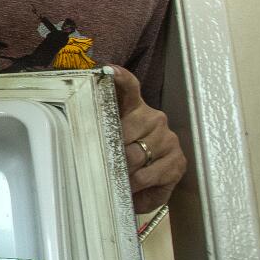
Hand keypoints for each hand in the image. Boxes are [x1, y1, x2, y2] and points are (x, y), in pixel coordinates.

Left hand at [110, 65, 184, 216]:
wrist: (147, 185)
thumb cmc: (122, 159)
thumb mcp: (110, 142)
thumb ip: (99, 129)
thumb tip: (81, 126)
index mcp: (134, 108)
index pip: (129, 87)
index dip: (119, 78)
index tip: (108, 71)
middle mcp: (154, 119)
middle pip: (123, 132)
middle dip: (108, 151)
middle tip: (97, 164)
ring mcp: (168, 139)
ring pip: (134, 156)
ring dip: (120, 172)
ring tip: (114, 179)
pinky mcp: (177, 162)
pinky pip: (148, 175)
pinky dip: (134, 186)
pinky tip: (130, 188)